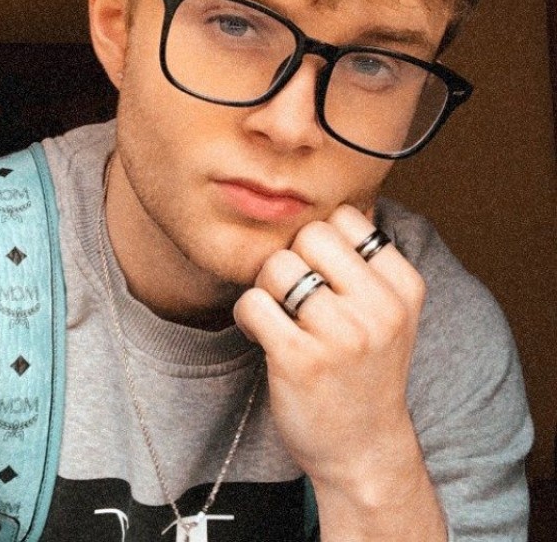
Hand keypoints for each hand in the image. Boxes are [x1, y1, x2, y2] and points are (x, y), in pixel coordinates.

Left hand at [233, 205, 427, 505]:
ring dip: (265, 287)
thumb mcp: (387, 313)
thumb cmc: (365, 371)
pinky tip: (261, 335)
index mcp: (404, 287)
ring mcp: (342, 336)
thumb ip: (362, 263)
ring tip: (278, 315)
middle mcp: (380, 308)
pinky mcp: (300, 360)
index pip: (347, 218)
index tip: (322, 273)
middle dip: (291, 258)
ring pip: (276, 266)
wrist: (364, 449)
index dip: (322, 241)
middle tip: (292, 293)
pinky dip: (247, 314)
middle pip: (309, 235)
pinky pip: (252, 302)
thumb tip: (316, 202)